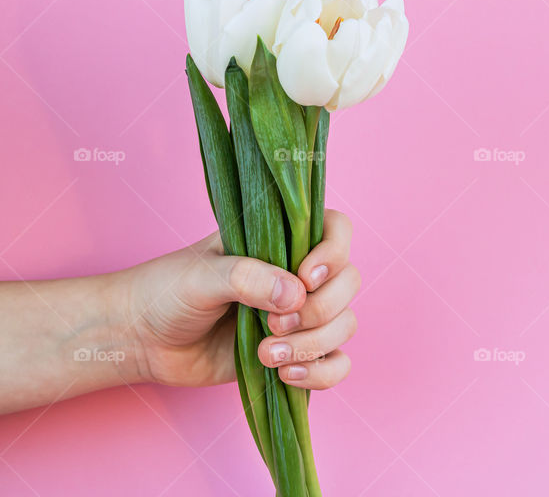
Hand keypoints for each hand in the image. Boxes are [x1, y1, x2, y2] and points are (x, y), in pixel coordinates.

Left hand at [118, 209, 358, 389]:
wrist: (142, 339)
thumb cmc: (166, 292)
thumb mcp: (202, 276)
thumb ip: (248, 278)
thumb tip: (296, 295)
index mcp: (280, 240)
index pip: (336, 231)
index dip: (333, 254)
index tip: (305, 277)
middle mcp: (298, 275)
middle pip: (349, 283)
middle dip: (320, 310)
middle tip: (275, 323)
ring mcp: (300, 316)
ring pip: (344, 325)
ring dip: (314, 345)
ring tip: (266, 354)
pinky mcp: (295, 353)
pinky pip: (336, 364)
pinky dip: (321, 373)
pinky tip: (286, 375)